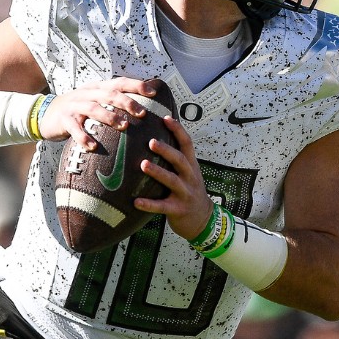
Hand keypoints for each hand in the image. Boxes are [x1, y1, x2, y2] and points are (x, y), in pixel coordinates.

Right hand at [38, 77, 154, 148]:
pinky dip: (84, 137)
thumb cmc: (77, 109)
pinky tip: (93, 146)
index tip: (152, 92)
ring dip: (109, 117)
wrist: (46, 114)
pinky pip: (74, 128)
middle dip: (127, 102)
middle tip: (142, 113)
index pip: (119, 82)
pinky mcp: (64, 120)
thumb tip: (142, 110)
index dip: (136, 85)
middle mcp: (86, 94)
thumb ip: (112, 102)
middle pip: (108, 94)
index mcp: (97, 87)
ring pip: (93, 108)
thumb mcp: (94, 100)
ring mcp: (74, 106)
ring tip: (123, 126)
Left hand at [134, 116, 214, 240]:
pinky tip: (136, 202)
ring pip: (172, 181)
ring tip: (144, 164)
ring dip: (158, 172)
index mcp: (191, 166)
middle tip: (151, 141)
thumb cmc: (190, 192)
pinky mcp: (178, 210)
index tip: (165, 118)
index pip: (187, 144)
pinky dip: (149, 204)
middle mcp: (190, 178)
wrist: (203, 219)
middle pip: (180, 160)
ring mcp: (185, 194)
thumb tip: (155, 137)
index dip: (178, 130)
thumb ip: (176, 159)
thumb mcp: (189, 173)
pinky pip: (162, 206)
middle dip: (167, 150)